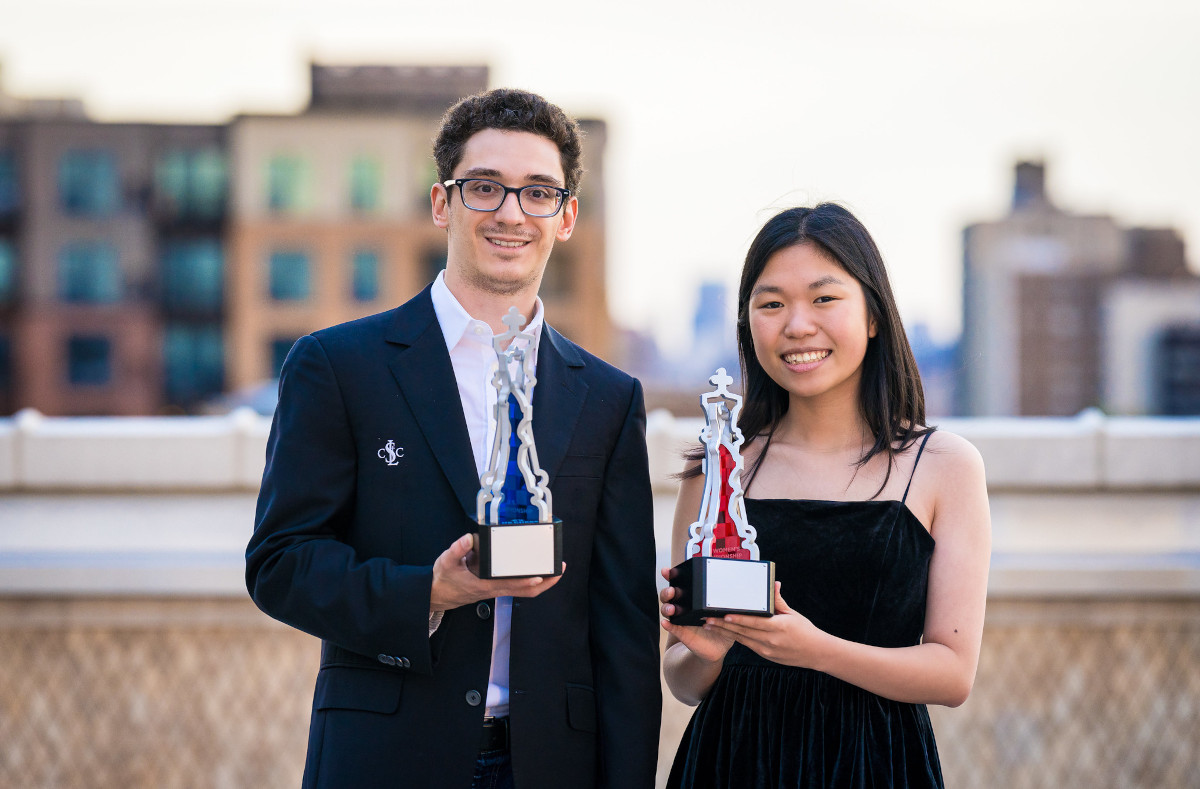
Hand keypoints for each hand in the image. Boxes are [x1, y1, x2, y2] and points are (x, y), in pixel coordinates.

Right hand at [429, 534, 564, 611]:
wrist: (437, 594)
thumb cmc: (444, 579)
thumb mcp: (446, 562)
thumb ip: (457, 549)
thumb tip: (468, 538)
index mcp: (484, 585)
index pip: (510, 584)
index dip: (526, 581)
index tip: (540, 576)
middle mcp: (495, 589)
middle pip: (526, 591)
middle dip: (545, 583)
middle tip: (559, 570)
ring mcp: (497, 589)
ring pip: (525, 590)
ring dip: (541, 582)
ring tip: (555, 570)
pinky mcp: (496, 587)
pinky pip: (518, 586)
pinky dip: (531, 580)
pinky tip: (538, 569)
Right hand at [658, 567, 734, 663]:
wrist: (720, 646)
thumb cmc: (722, 624)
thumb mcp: (726, 609)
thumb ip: (727, 599)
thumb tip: (734, 585)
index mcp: (693, 597)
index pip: (679, 583)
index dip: (670, 575)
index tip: (667, 571)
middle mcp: (684, 606)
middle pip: (669, 595)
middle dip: (667, 591)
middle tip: (673, 591)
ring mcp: (681, 619)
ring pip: (667, 610)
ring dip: (667, 607)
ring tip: (672, 608)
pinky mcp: (681, 632)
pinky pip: (672, 627)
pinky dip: (668, 625)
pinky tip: (666, 623)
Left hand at [702, 582, 824, 667]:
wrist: (816, 653)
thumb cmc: (805, 631)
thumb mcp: (793, 614)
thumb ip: (778, 601)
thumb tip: (774, 583)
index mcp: (778, 627)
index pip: (754, 622)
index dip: (738, 620)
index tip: (724, 615)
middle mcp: (771, 640)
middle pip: (743, 632)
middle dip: (723, 626)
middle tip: (707, 620)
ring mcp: (767, 650)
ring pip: (741, 640)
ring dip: (724, 633)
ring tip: (709, 627)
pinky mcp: (765, 655)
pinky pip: (747, 645)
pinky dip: (735, 638)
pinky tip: (723, 633)